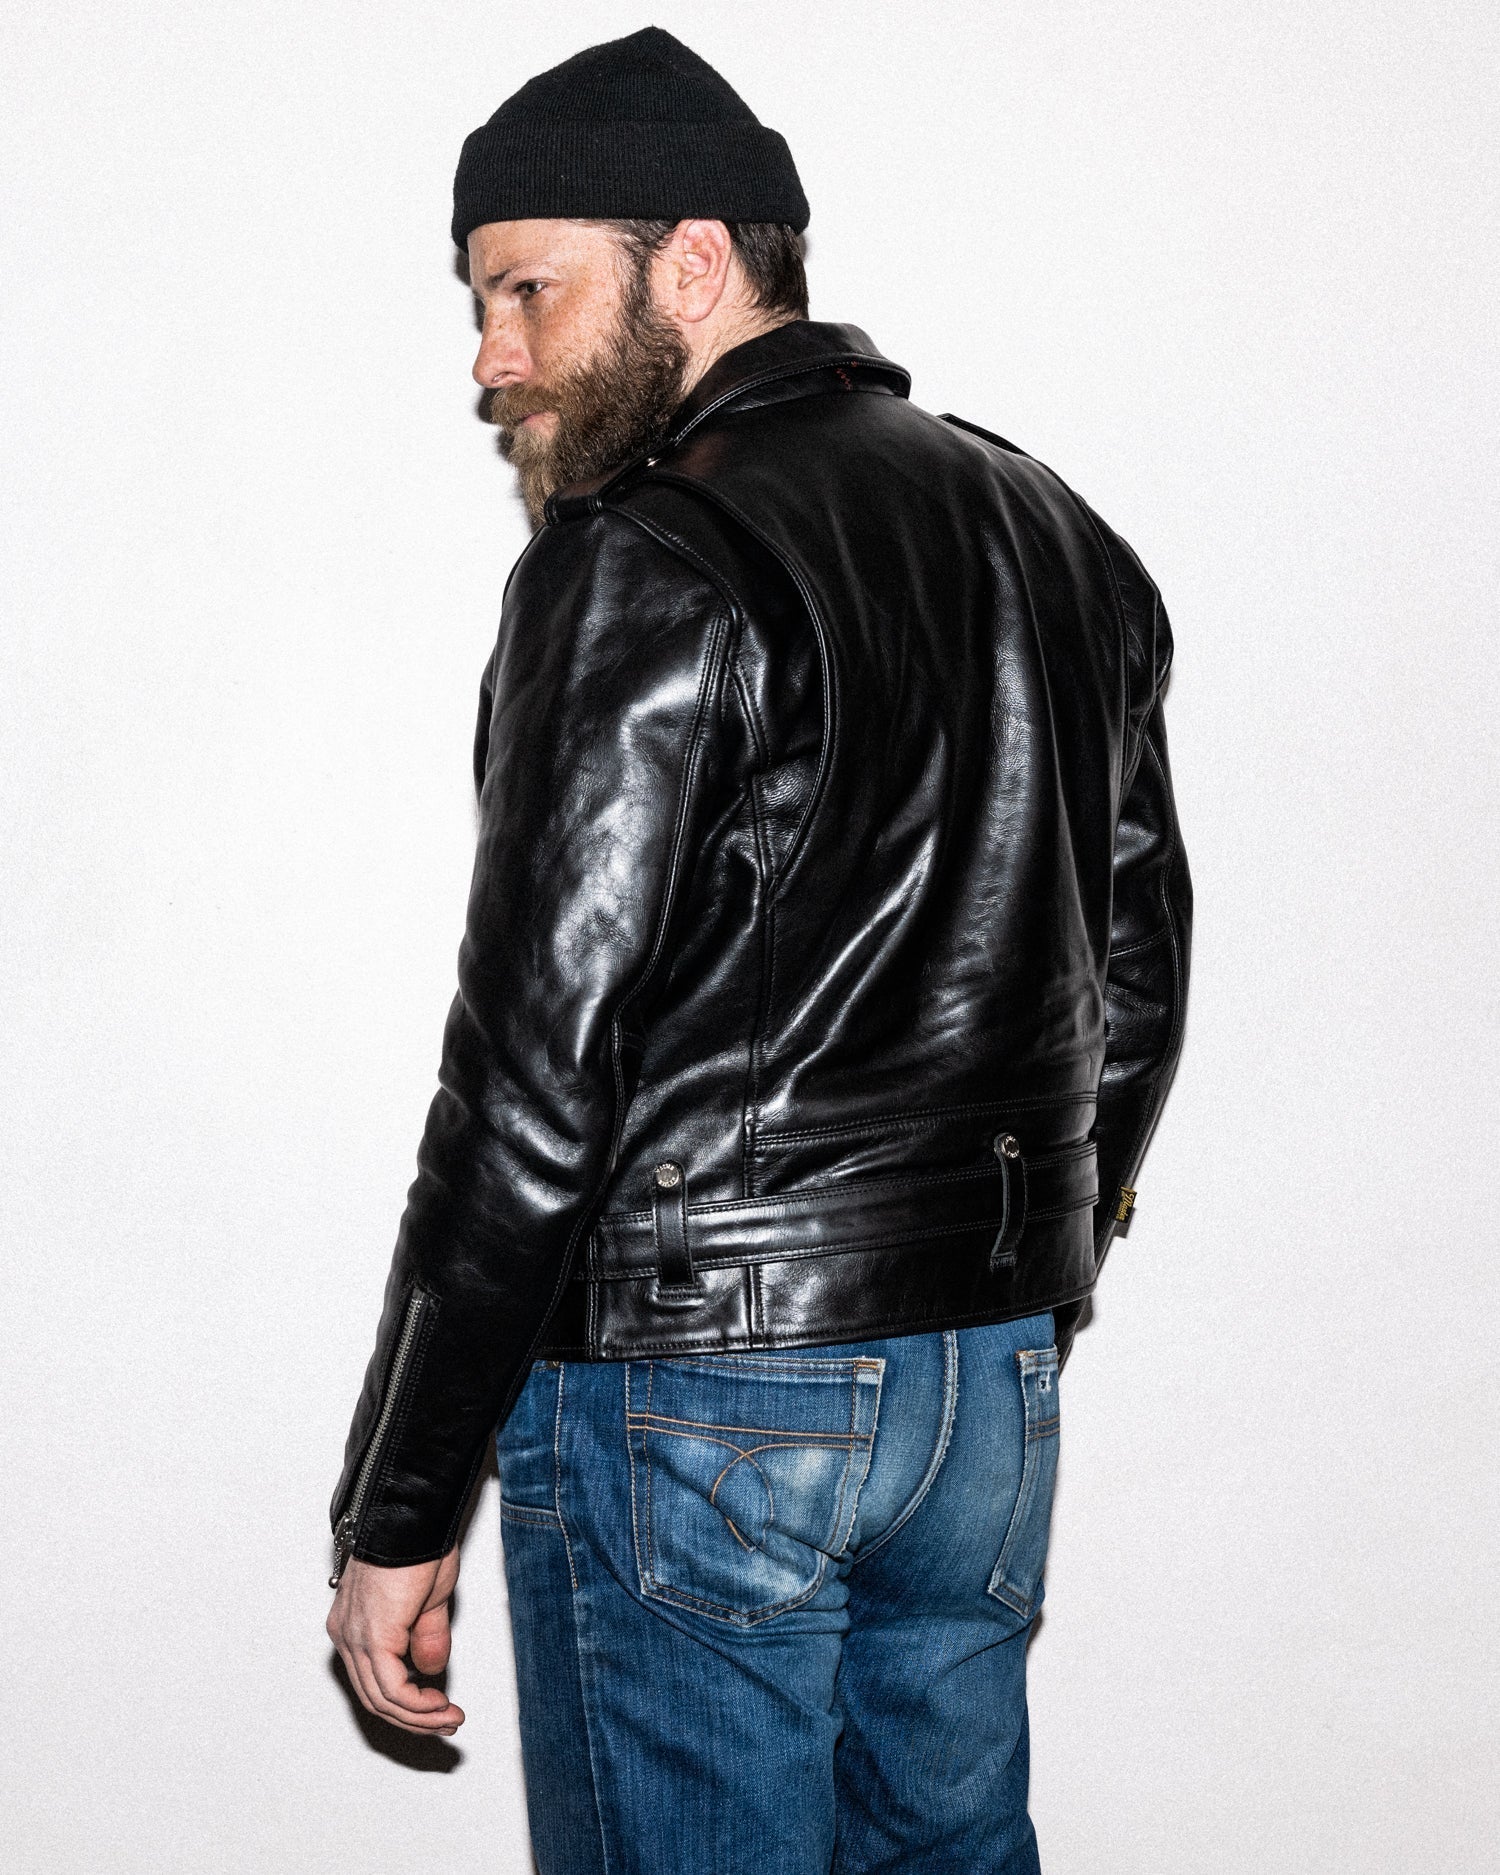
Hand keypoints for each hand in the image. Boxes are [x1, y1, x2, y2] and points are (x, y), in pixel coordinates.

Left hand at [327, 1548, 464, 1734]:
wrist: (415, 1516)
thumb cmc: (420, 1540)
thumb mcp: (428, 1597)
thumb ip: (425, 1635)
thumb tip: (429, 1669)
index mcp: (354, 1622)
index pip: (373, 1679)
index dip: (406, 1702)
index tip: (437, 1708)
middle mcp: (346, 1632)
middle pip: (374, 1696)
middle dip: (414, 1717)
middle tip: (446, 1723)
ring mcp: (355, 1636)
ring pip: (381, 1699)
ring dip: (419, 1716)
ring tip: (449, 1719)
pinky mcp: (373, 1637)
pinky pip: (391, 1689)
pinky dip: (417, 1705)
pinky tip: (439, 1706)